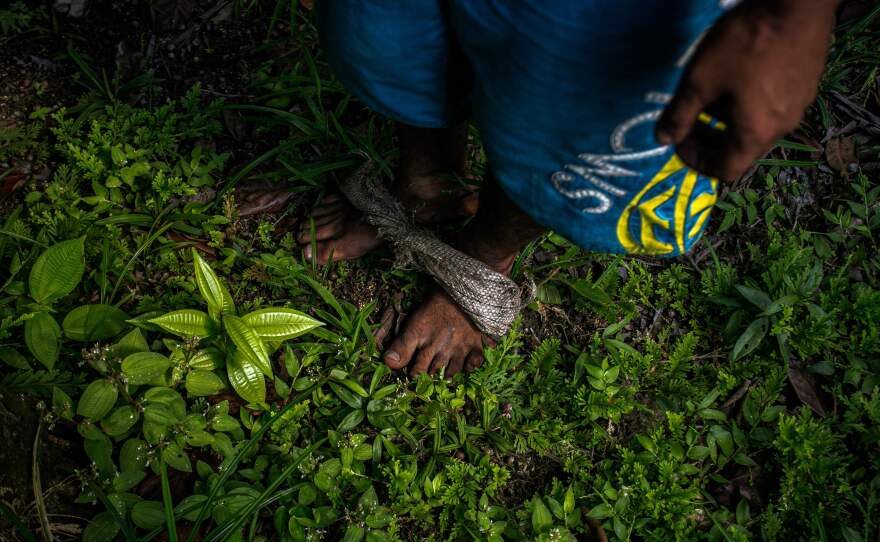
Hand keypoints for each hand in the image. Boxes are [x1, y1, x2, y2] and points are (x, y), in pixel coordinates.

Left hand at [655, 0, 838, 180]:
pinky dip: (747, 105)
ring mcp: (798, 106)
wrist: (800, 3)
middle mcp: (782, 128)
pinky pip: (771, 107)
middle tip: (688, 119)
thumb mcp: (701, 80)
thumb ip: (679, 114)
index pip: (725, 170)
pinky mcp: (806, 84)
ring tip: (709, 94)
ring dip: (727, 120)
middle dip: (709, 140)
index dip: (696, 161)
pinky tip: (737, 77)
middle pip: (740, 150)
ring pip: (756, 127)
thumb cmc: (746, 44)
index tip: (679, 140)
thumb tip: (662, 139)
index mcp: (756, 134)